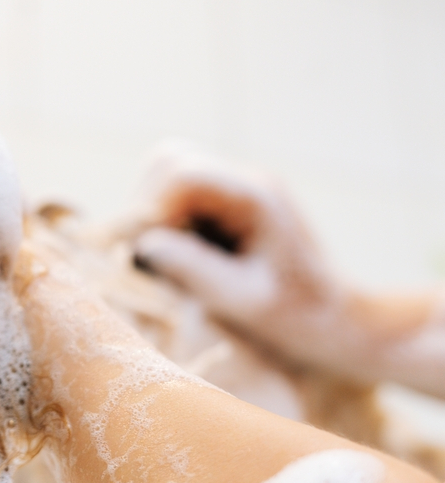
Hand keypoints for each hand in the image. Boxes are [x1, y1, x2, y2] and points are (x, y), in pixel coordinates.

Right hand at [130, 154, 344, 369]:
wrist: (339, 321)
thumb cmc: (300, 317)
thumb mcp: (246, 301)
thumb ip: (195, 269)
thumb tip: (143, 246)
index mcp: (254, 196)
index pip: (181, 174)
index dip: (152, 210)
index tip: (148, 255)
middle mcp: (244, 180)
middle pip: (168, 162)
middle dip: (148, 208)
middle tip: (153, 257)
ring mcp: (236, 189)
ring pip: (167, 174)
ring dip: (155, 215)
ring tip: (168, 259)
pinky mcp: (228, 204)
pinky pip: (177, 196)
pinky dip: (166, 223)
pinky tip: (183, 257)